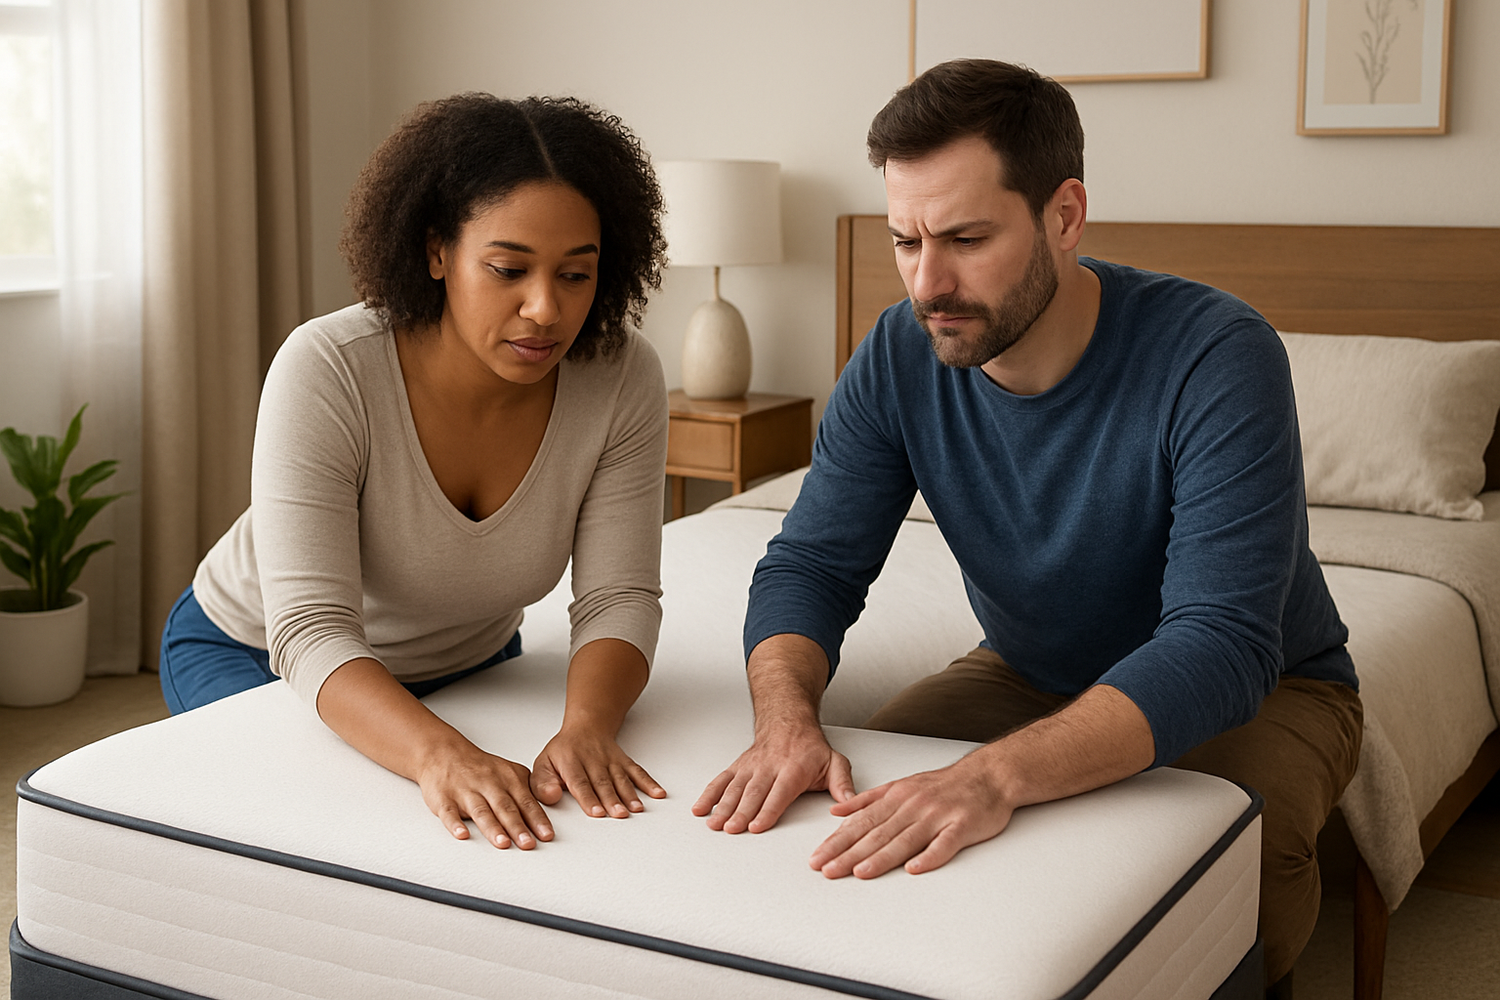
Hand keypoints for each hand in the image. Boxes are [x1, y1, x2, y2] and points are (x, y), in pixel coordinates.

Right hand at [417, 741, 553, 849]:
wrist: (445, 754)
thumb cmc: (481, 769)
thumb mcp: (509, 773)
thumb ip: (527, 792)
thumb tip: (546, 813)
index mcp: (507, 779)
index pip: (526, 802)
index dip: (537, 819)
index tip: (546, 835)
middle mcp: (488, 784)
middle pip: (505, 808)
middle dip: (518, 827)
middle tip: (528, 843)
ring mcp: (465, 791)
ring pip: (481, 811)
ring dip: (492, 828)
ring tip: (503, 843)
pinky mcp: (444, 799)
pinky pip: (449, 812)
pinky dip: (455, 824)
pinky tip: (462, 835)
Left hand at [531, 725, 665, 817]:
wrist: (586, 726)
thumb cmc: (563, 751)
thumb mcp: (543, 763)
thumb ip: (542, 783)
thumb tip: (550, 796)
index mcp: (571, 763)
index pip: (580, 782)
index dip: (588, 798)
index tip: (596, 812)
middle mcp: (593, 761)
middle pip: (603, 782)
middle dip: (612, 799)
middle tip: (619, 814)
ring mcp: (611, 761)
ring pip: (621, 778)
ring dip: (630, 794)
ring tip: (636, 808)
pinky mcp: (624, 761)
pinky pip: (637, 771)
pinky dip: (649, 783)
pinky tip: (658, 793)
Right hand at [692, 720, 855, 833]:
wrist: (787, 720)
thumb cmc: (810, 747)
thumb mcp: (834, 762)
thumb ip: (843, 785)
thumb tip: (851, 804)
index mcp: (794, 769)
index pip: (779, 793)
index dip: (767, 810)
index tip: (757, 825)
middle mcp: (769, 767)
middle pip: (753, 792)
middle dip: (740, 812)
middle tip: (731, 829)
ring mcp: (751, 766)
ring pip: (735, 787)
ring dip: (722, 806)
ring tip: (714, 823)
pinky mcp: (739, 766)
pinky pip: (721, 780)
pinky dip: (709, 794)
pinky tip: (700, 809)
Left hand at [808, 752, 1012, 878]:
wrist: (988, 775)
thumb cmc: (944, 785)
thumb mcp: (901, 785)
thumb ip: (868, 800)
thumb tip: (836, 812)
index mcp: (896, 797)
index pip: (860, 823)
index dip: (837, 841)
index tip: (818, 857)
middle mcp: (913, 806)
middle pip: (877, 833)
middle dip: (849, 853)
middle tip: (827, 870)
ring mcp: (937, 816)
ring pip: (904, 839)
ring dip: (881, 857)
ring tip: (860, 872)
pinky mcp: (961, 826)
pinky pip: (944, 844)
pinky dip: (929, 856)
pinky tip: (914, 869)